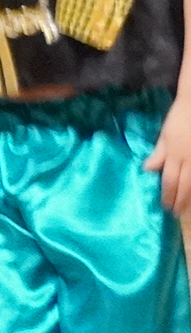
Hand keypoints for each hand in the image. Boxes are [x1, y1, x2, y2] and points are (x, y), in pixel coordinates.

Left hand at [150, 99, 190, 213]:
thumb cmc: (180, 118)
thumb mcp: (166, 135)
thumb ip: (159, 153)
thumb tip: (148, 170)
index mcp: (176, 154)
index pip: (169, 181)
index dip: (167, 196)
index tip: (164, 207)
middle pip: (185, 186)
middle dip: (180, 202)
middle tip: (175, 214)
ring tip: (185, 209)